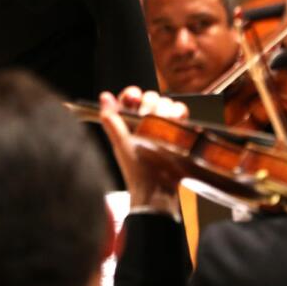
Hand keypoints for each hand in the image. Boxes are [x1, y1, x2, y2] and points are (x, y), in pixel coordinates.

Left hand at [98, 86, 186, 206]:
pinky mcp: (178, 132)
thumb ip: (112, 120)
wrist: (158, 190)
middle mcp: (146, 122)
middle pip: (151, 97)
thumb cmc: (136, 170)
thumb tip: (104, 97)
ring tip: (161, 120)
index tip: (132, 97)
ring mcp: (163, 126)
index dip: (132, 94)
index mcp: (128, 122)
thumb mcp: (120, 144)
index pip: (131, 98)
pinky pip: (182, 114)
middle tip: (147, 115)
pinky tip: (175, 119)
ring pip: (167, 103)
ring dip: (165, 107)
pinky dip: (179, 112)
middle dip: (149, 102)